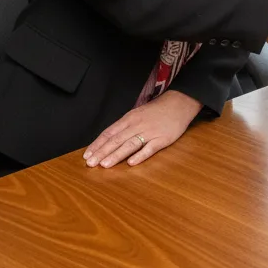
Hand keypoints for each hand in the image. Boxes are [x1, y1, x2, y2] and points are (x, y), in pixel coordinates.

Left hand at [83, 90, 202, 168]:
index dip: (98, 144)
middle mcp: (138, 125)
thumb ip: (124, 126)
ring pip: (130, 144)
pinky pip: (150, 148)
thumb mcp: (138, 114)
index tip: (87, 155)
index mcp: (130, 118)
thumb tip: (108, 140)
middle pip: (117, 140)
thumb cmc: (157, 110)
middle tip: (90, 164)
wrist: (180, 102)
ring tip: (105, 165)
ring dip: (116, 155)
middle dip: (102, 152)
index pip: (109, 132)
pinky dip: (140, 155)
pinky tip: (131, 163)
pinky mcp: (163, 139)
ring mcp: (150, 132)